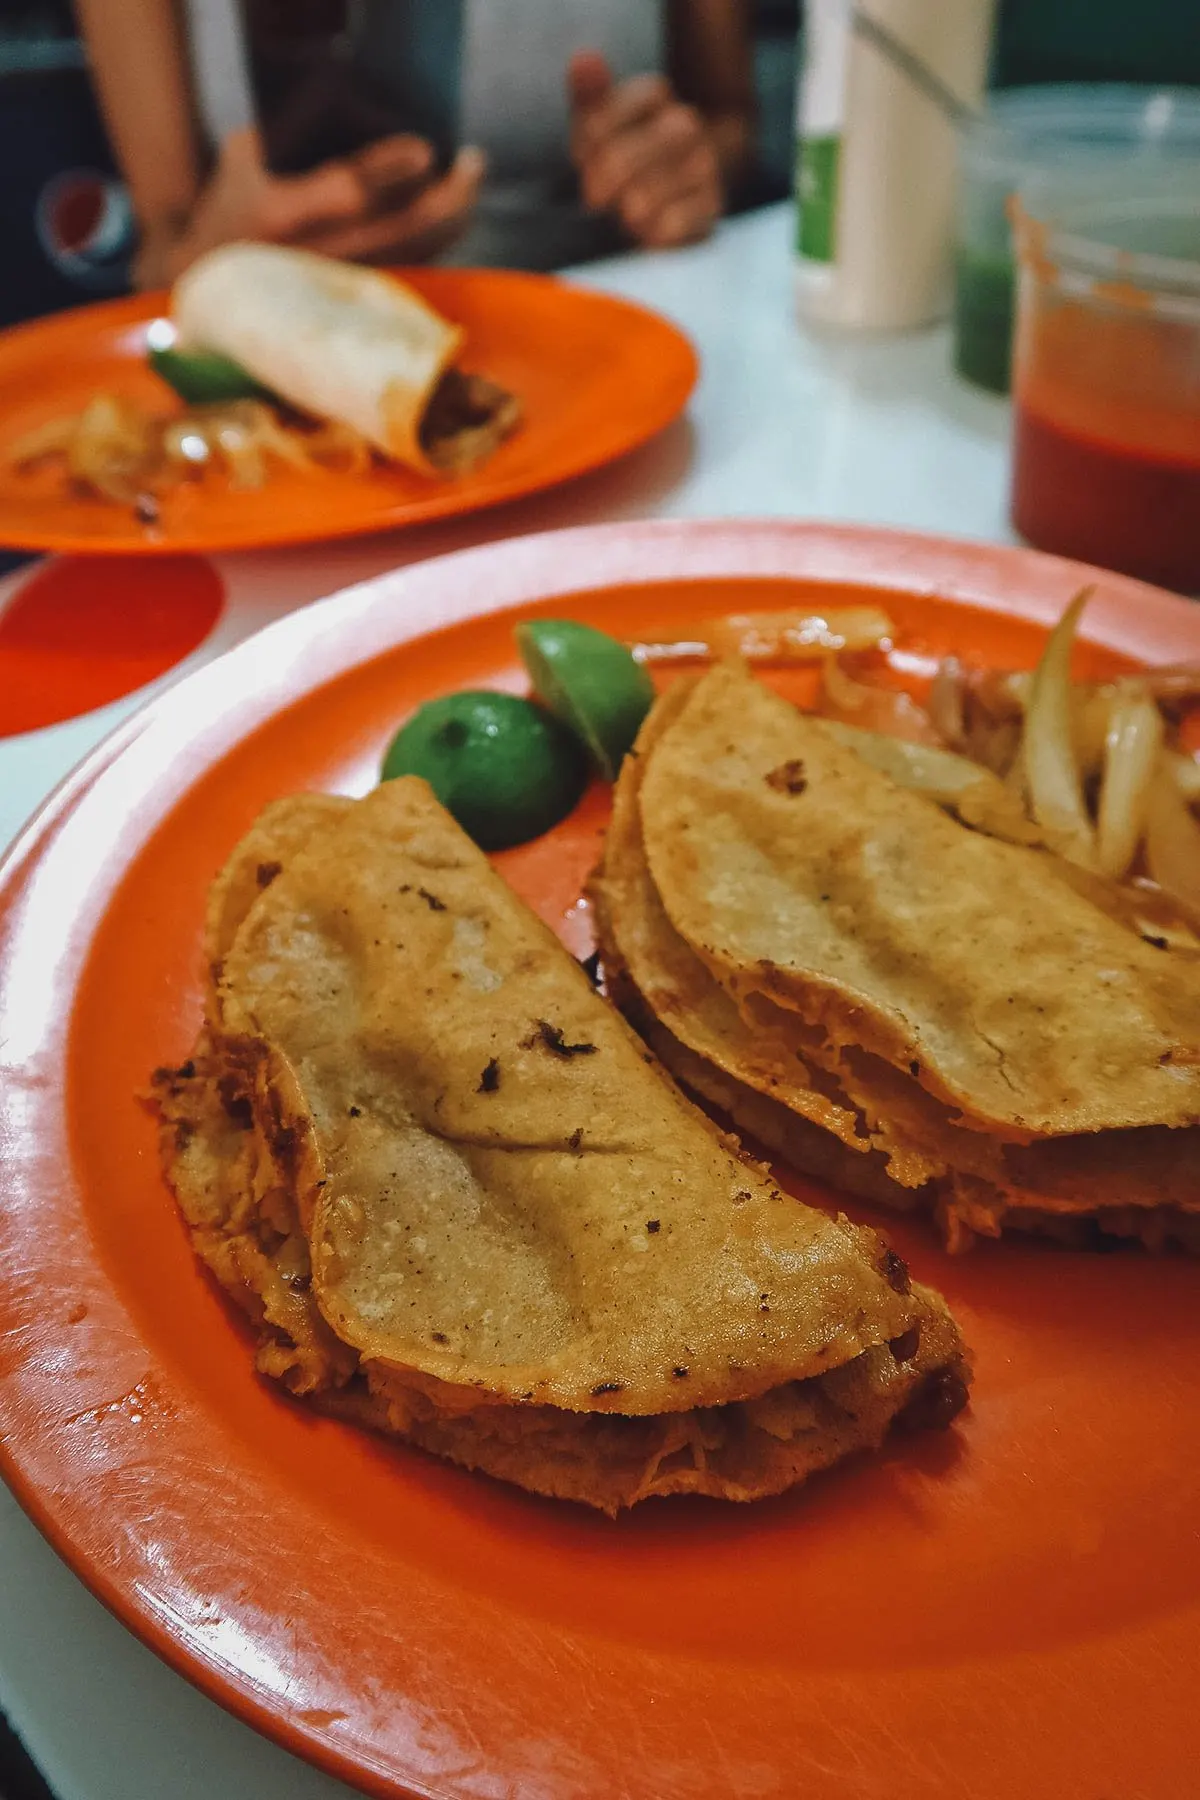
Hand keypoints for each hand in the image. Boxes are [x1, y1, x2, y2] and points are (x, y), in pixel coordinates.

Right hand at [135, 127, 483, 284]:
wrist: (206, 292)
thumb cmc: (228, 212)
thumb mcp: (243, 159)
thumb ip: (292, 130)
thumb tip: (357, 100)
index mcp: (281, 216)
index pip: (349, 190)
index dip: (392, 169)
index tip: (427, 150)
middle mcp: (317, 257)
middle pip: (401, 231)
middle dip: (446, 197)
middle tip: (473, 162)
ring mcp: (340, 286)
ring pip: (414, 256)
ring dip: (453, 220)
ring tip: (470, 183)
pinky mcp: (355, 304)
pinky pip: (410, 270)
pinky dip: (437, 241)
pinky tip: (454, 215)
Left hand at [568, 50, 721, 249]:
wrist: (693, 182)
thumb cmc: (634, 152)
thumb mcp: (605, 121)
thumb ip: (591, 96)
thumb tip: (583, 60)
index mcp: (654, 96)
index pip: (610, 116)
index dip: (590, 142)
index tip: (580, 161)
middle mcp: (684, 124)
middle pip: (623, 158)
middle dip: (604, 180)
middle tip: (594, 199)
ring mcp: (702, 164)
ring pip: (650, 192)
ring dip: (630, 207)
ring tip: (625, 215)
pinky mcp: (711, 205)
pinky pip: (676, 222)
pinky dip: (657, 231)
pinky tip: (648, 231)